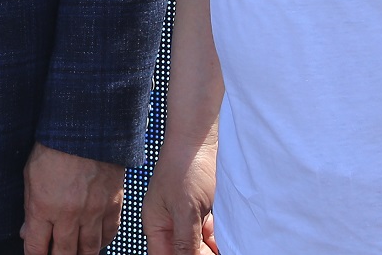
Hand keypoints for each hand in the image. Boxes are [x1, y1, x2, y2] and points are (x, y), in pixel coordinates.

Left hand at [22, 142, 124, 254]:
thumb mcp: (31, 174)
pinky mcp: (113, 204)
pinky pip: (109, 234)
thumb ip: (30, 207)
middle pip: (63, 254)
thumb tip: (27, 232)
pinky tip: (94, 243)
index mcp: (43, 206)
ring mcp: (93, 211)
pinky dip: (101, 243)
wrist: (88, 125)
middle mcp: (69, 214)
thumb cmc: (55, 145)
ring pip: (88, 250)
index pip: (36, 248)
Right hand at [142, 140, 218, 254]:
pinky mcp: (200, 208)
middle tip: (214, 253)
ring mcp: (184, 215)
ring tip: (223, 247)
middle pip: (182, 253)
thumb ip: (184, 241)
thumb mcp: (186, 210)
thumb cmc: (186, 166)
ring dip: (208, 249)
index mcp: (156, 224)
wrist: (201, 137)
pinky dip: (215, 239)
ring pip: (196, 245)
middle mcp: (169, 222)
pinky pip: (206, 233)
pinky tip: (225, 240)